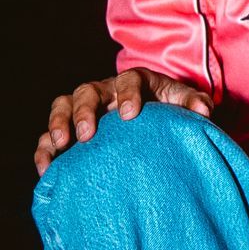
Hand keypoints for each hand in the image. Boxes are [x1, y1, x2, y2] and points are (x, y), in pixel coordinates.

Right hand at [32, 69, 212, 175]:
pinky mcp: (72, 132)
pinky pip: (50, 136)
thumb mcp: (186, 105)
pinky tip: (47, 169)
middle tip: (88, 134)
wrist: (157, 125)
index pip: (128, 80)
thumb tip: (203, 111)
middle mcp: (106, 92)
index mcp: (136, 82)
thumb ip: (195, 104)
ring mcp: (86, 111)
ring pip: (63, 106)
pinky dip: (45, 150)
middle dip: (85, 111)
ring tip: (59, 145)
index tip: (130, 115)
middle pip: (88, 91)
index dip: (127, 94)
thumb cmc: (172, 112)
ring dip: (58, 123)